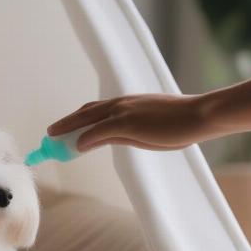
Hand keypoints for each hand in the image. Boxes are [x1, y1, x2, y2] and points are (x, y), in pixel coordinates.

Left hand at [47, 94, 210, 151]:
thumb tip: (107, 139)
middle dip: (65, 123)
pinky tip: (76, 146)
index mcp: (127, 103)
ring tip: (53, 139)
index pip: (95, 109)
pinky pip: (99, 131)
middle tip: (50, 133)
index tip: (66, 126)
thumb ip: (126, 132)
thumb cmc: (180, 123)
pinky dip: (85, 138)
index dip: (77, 118)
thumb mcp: (148, 128)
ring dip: (68, 129)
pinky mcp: (128, 123)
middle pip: (85, 112)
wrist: (200, 115)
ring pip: (87, 119)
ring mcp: (124, 112)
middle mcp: (121, 104)